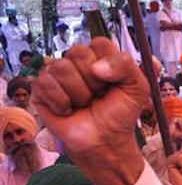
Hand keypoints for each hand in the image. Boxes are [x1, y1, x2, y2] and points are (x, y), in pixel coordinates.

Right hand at [32, 38, 149, 184]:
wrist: (105, 141)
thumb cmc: (120, 114)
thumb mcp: (138, 88)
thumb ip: (127, 66)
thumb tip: (97, 66)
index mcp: (101, 57)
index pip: (100, 43)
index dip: (109, 63)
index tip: (114, 83)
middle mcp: (77, 62)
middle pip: (78, 52)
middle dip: (94, 81)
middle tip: (99, 96)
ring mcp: (58, 74)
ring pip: (61, 67)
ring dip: (79, 93)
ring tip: (84, 104)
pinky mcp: (41, 89)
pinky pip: (45, 83)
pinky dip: (61, 102)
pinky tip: (69, 110)